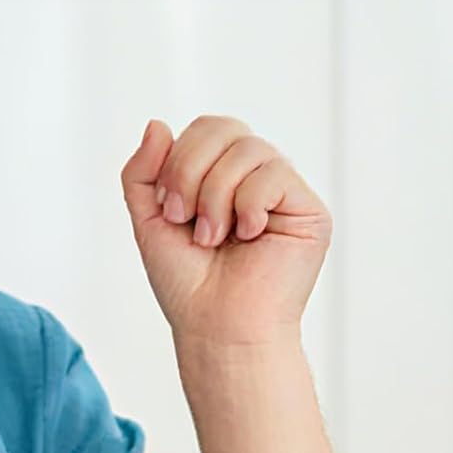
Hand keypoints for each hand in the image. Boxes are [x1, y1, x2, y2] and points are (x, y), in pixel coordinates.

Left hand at [120, 116, 330, 347]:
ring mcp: (285, 193)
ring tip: (213, 237)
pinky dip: (250, 204)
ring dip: (217, 195)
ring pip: (249, 149)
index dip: (179, 159)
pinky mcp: (310, 212)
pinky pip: (275, 174)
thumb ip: (143, 172)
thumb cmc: (189, 285)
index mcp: (224, 176)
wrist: (217, 328)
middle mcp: (256, 178)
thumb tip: (158, 123)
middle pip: (225, 128)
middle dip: (191, 171)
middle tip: (185, 219)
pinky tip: (249, 236)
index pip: (206, 129)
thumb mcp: (150, 220)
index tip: (169, 211)